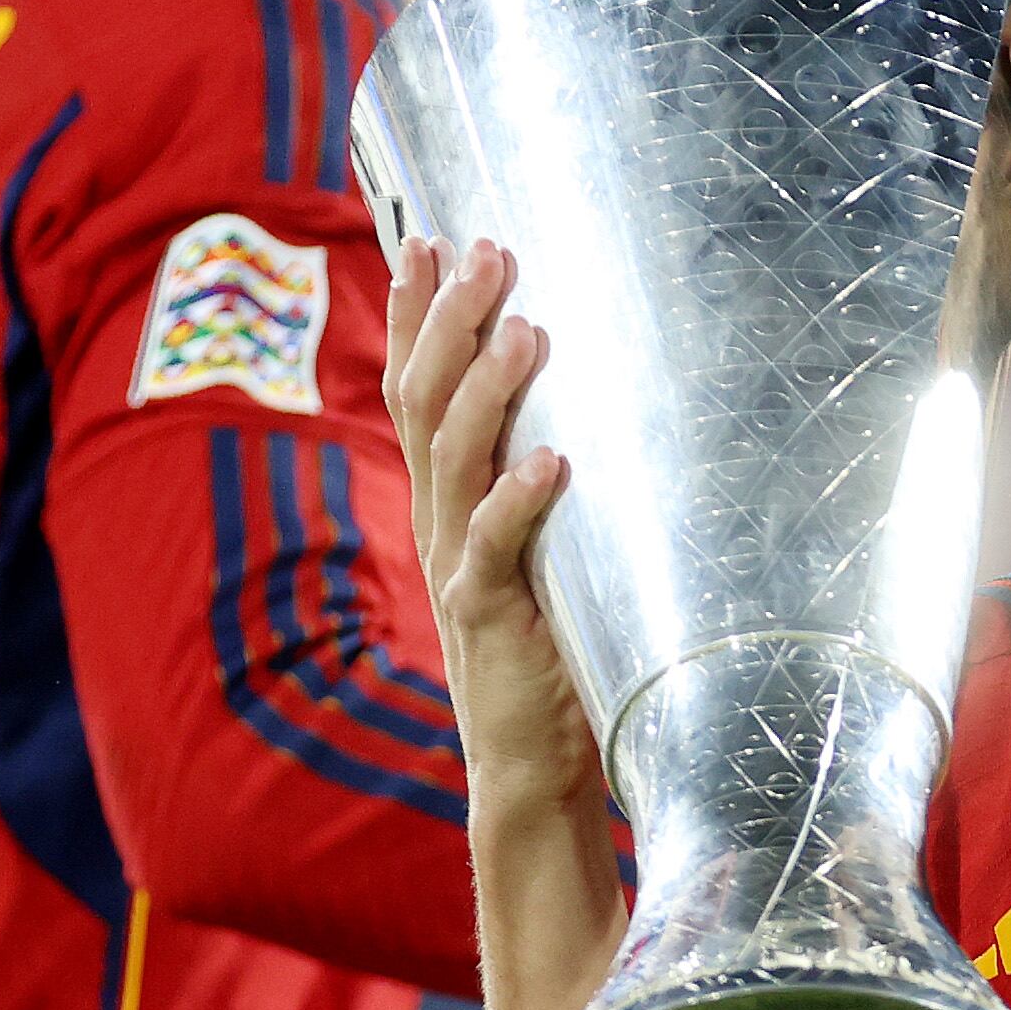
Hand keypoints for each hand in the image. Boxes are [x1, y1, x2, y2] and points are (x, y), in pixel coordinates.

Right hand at [382, 236, 593, 813]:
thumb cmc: (552, 654)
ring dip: (488, 391)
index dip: (413, 317)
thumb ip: (544, 489)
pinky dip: (518, 502)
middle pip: (426, 404)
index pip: (417, 391)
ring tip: (525, 332)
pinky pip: (494, 549)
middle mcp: (440, 525)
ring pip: (456, 460)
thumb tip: (597, 407)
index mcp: (447, 504)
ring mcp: (459, 570)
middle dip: (449, 322)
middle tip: (485, 251)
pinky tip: (550, 461)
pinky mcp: (491, 619)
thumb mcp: (544, 554)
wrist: (530, 770)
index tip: (424, 239)